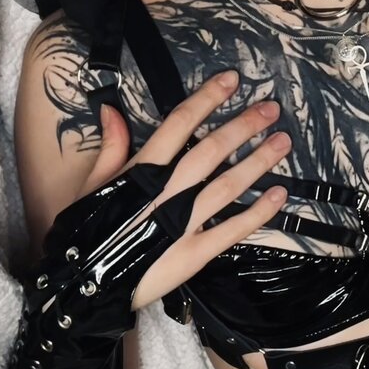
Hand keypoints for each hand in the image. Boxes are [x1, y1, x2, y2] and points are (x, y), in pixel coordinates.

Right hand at [70, 70, 290, 312]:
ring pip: (228, 185)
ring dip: (258, 161)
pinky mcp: (195, 254)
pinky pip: (233, 229)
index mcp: (141, 171)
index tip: (231, 80)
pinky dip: (259, 212)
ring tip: (283, 142)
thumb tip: (113, 109)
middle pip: (211, 150)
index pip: (179, 124)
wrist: (85, 288)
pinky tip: (279, 193)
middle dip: (244, 126)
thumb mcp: (92, 186)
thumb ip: (110, 148)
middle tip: (272, 109)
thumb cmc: (86, 234)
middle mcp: (167, 192)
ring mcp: (184, 223)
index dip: (207, 99)